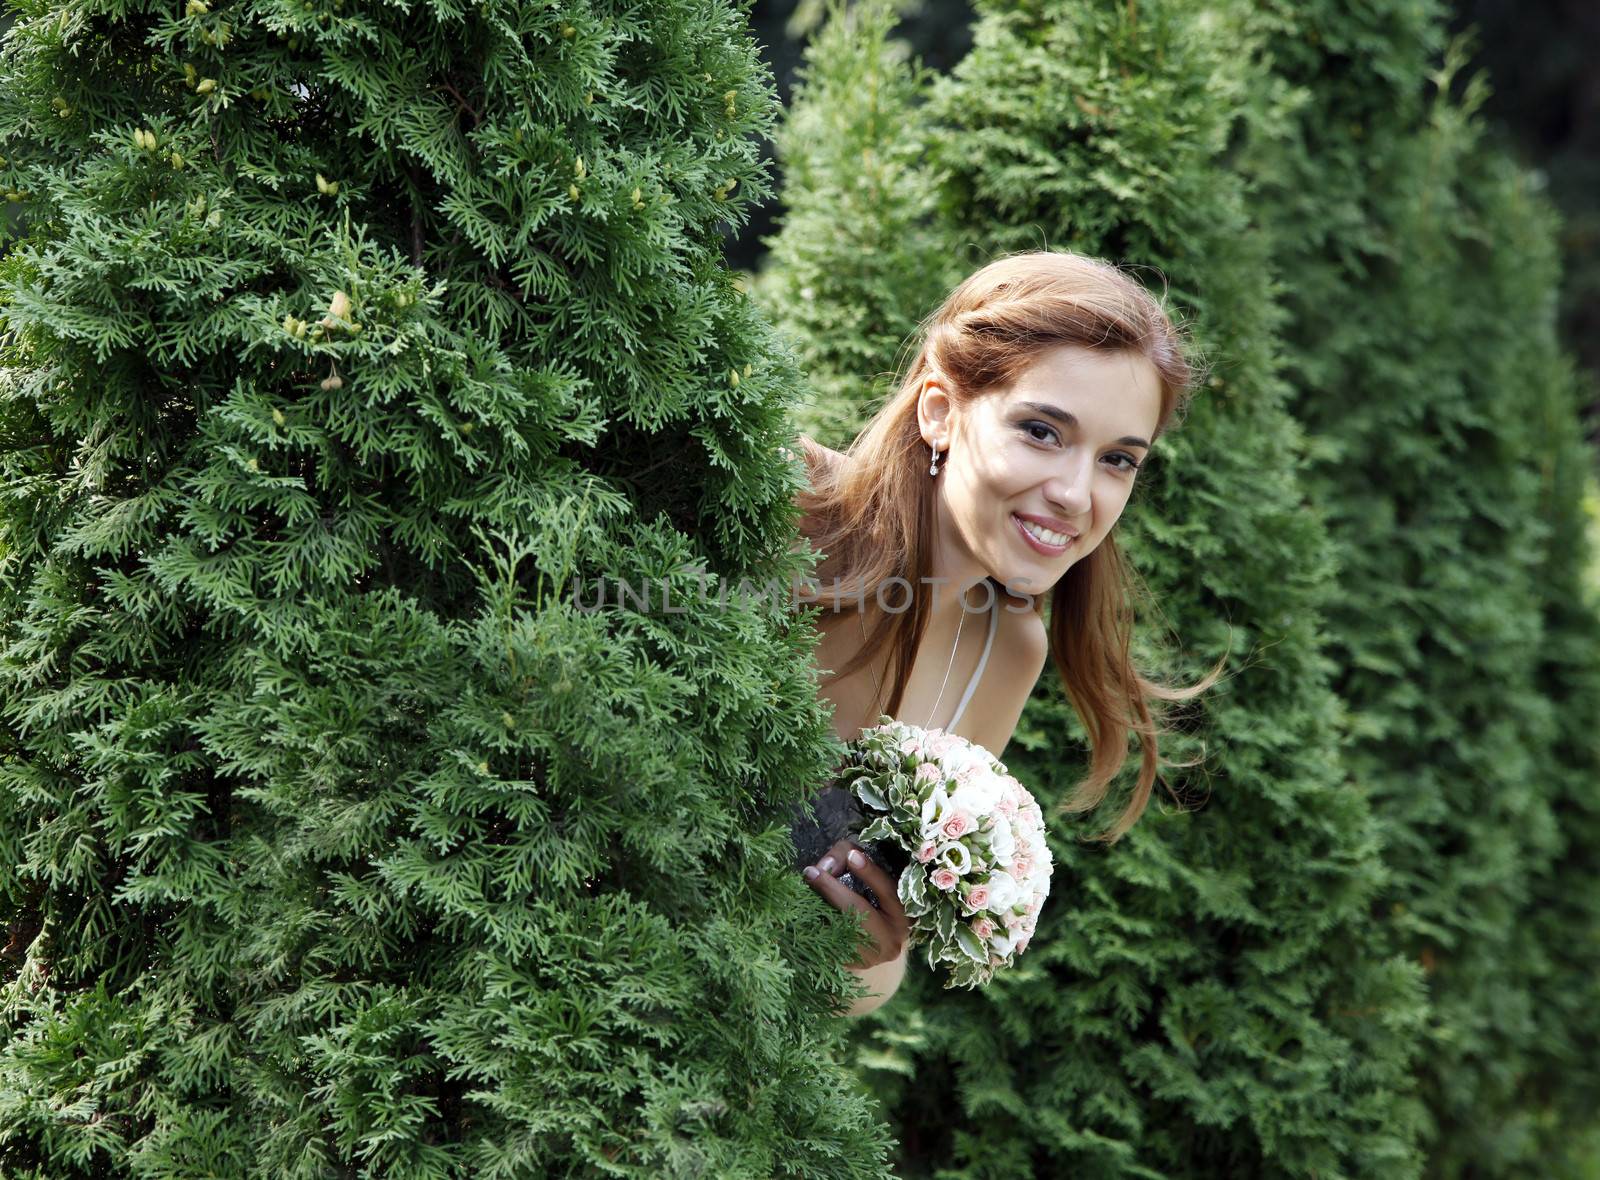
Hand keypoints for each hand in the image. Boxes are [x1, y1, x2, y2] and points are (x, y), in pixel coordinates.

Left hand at [802, 838, 910, 969]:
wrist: (873, 945)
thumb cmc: (871, 899)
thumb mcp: (867, 874)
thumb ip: (848, 857)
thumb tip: (826, 866)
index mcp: (903, 916)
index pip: (888, 891)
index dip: (871, 873)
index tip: (852, 856)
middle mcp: (891, 941)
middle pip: (860, 912)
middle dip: (834, 890)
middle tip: (812, 871)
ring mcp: (871, 959)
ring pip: (840, 930)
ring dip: (819, 909)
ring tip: (804, 889)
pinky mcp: (851, 968)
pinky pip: (828, 944)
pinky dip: (814, 927)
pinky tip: (801, 913)